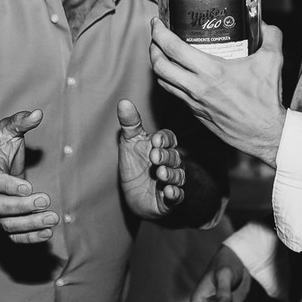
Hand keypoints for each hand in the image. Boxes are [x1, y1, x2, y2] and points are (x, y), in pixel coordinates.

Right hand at [0, 109, 58, 243]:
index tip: (28, 187)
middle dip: (23, 207)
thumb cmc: (4, 150)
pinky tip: (48, 233)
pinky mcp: (5, 223)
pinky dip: (29, 238)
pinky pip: (13, 236)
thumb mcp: (9, 132)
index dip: (8, 186)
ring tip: (53, 218)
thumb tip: (37, 113)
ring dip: (30, 224)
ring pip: (7, 224)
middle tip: (46, 201)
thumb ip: (20, 121)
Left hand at [116, 99, 183, 218]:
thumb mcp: (130, 142)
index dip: (164, 139)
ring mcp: (172, 181)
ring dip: (170, 174)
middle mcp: (171, 163)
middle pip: (174, 157)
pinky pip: (177, 196)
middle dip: (165, 156)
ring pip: (178, 176)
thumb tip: (124, 102)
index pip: (169, 139)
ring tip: (161, 174)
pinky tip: (169, 192)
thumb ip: (130, 123)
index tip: (154, 140)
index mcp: (162, 147)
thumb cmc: (135, 164)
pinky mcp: (170, 200)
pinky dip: (175, 194)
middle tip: (154, 156)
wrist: (135, 196)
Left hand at [149, 20, 287, 167]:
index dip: (159, 32)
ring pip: (163, 82)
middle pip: (158, 66)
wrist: (266, 134)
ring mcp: (194, 102)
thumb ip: (270, 36)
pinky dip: (171, 81)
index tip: (156, 22)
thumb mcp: (272, 60)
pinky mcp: (196, 113)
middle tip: (156, 36)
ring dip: (158, 65)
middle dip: (152, 47)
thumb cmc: (267, 100)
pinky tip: (179, 74)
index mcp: (211, 71)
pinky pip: (176, 94)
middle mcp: (197, 87)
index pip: (173, 48)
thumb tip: (264, 23)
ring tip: (162, 53)